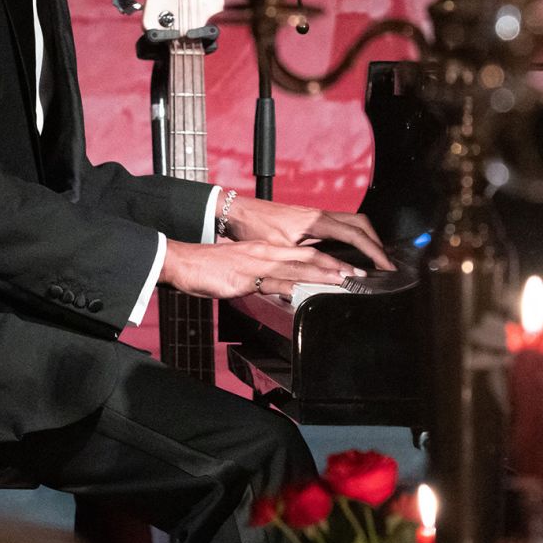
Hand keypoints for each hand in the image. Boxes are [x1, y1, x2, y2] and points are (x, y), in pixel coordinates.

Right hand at [158, 239, 361, 299]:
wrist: (184, 262)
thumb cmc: (211, 267)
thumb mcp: (243, 268)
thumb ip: (264, 277)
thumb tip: (282, 287)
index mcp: (266, 251)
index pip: (305, 254)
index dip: (330, 260)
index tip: (349, 267)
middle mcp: (266, 254)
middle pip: (308, 258)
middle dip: (335, 266)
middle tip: (359, 273)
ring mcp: (256, 265)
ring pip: (296, 267)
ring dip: (322, 274)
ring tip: (343, 279)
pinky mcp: (245, 278)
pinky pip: (271, 282)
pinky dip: (290, 286)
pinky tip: (303, 291)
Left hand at [223, 195, 393, 270]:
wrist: (237, 212)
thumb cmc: (254, 228)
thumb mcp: (279, 250)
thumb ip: (302, 263)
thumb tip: (324, 277)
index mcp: (316, 221)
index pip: (355, 234)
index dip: (374, 251)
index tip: (385, 265)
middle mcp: (320, 215)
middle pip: (360, 223)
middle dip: (376, 242)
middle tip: (384, 262)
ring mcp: (316, 215)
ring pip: (351, 222)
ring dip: (365, 238)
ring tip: (373, 257)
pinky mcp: (310, 219)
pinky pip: (340, 225)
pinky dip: (352, 237)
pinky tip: (350, 250)